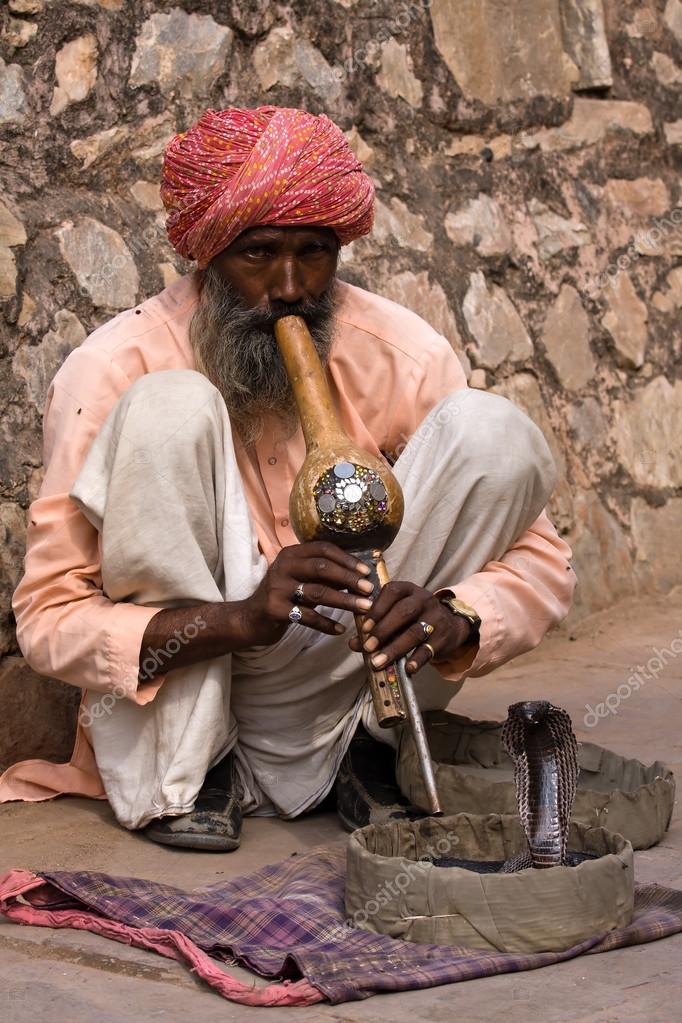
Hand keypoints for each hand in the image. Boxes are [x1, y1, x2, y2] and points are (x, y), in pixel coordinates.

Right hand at [239, 541, 374, 646]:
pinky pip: (307, 617)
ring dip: (345, 601)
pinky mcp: (275, 609)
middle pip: (322, 567)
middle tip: (369, 589)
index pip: (323, 549)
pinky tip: (340, 630)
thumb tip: (359, 576)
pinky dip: (326, 624)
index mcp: (291, 554)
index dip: (347, 559)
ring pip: (317, 592)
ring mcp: (277, 587)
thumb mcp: (301, 579)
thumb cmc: (283, 596)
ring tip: (364, 608)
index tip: (366, 571)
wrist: (250, 618)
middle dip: (349, 578)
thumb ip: (324, 575)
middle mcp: (283, 566)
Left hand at [348, 580, 473, 674]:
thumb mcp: (396, 615)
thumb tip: (353, 643)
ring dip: (394, 649)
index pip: (392, 591)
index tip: (365, 627)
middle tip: (368, 647)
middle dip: (383, 630)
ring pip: (415, 632)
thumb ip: (375, 626)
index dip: (377, 609)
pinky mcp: (443, 637)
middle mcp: (423, 600)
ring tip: (378, 662)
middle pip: (404, 612)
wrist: (450, 625)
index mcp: (408, 590)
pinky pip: (429, 649)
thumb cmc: (414, 618)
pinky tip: (407, 668)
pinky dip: (417, 660)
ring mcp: (436, 618)